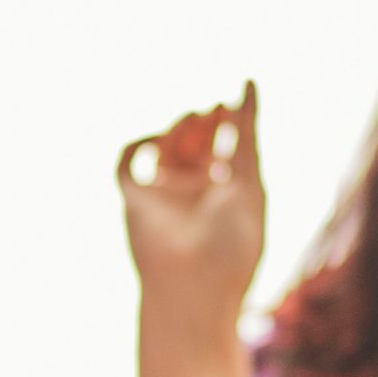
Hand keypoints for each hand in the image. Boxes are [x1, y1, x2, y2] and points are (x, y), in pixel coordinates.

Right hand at [115, 83, 268, 340]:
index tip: (245, 87)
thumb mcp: (248, 181)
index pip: (231, 146)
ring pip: (167, 146)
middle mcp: (196, 196)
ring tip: (195, 117)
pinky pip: (128, 162)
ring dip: (181, 126)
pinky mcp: (134, 201)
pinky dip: (140, 142)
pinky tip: (161, 138)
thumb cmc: (231, 244)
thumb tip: (249, 86)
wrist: (194, 289)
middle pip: (199, 143)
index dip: (237, 116)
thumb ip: (245, 134)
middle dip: (208, 121)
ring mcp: (164, 197)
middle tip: (216, 110)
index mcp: (231, 197)